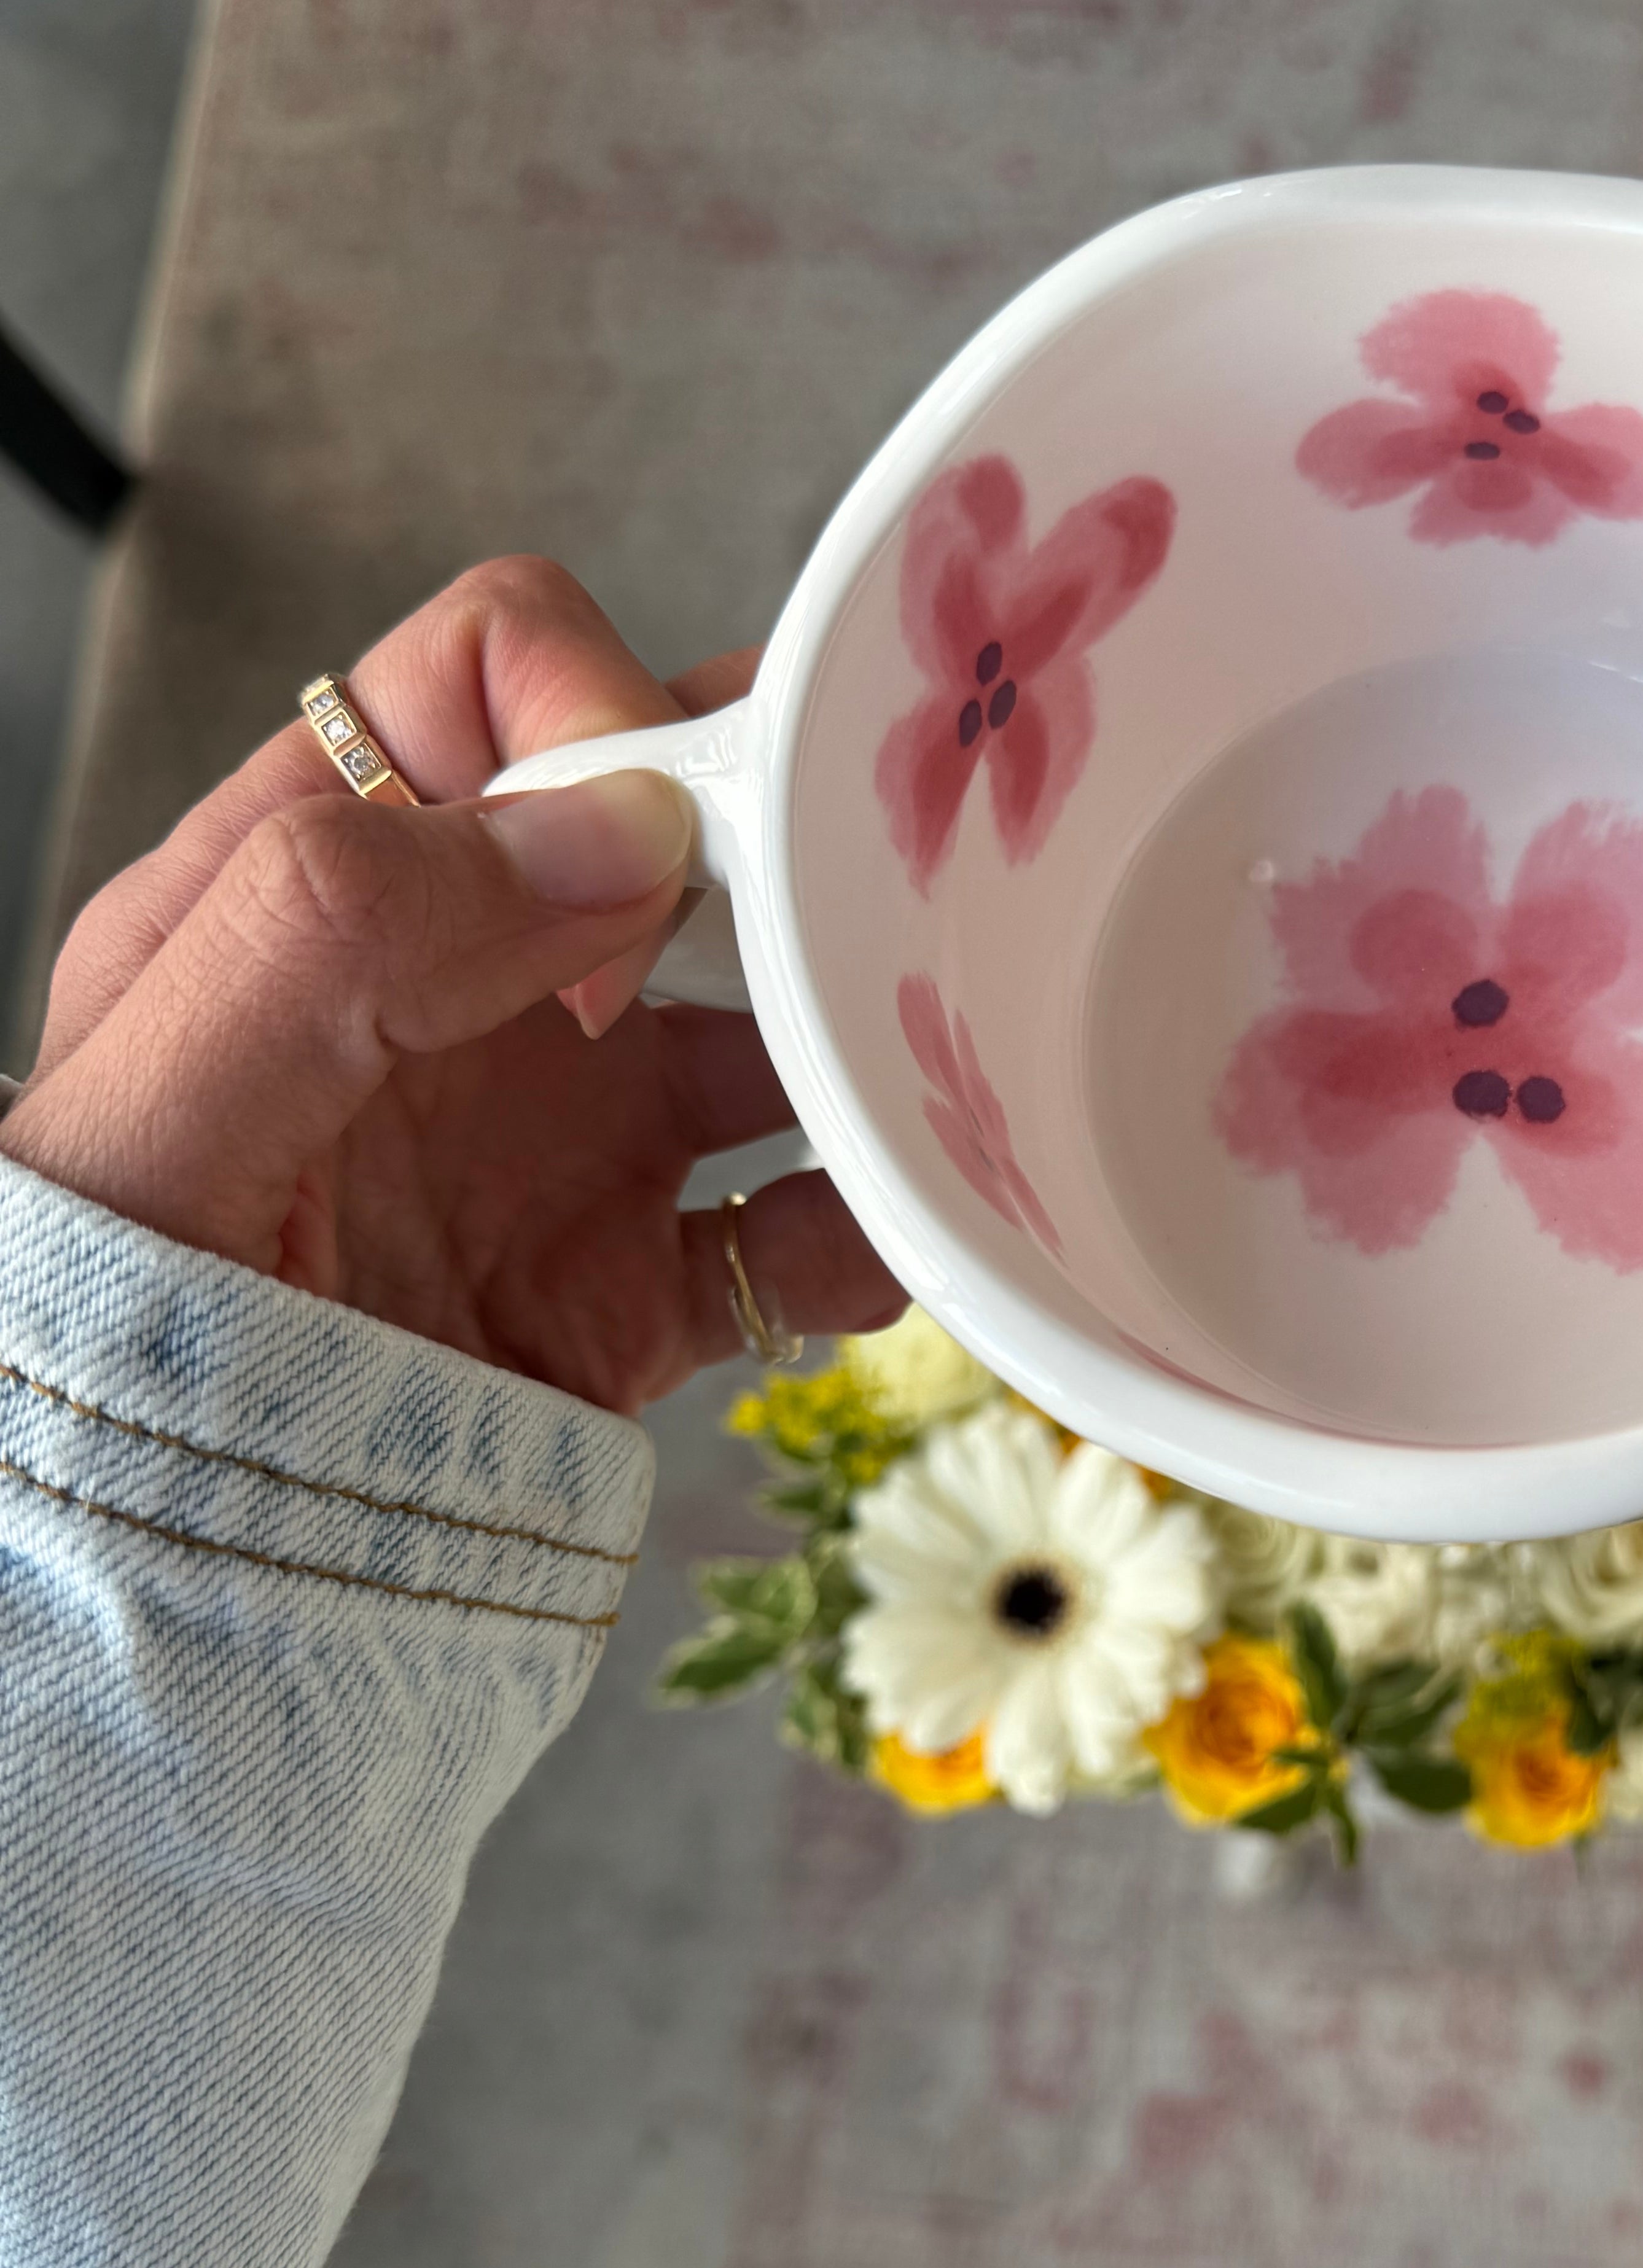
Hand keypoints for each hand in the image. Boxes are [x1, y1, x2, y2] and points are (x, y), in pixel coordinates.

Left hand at [1, 557, 901, 1414]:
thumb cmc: (85, 1332)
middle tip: (861, 916)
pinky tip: (903, 1231)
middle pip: (669, 837)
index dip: (600, 723)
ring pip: (767, 1032)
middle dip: (789, 854)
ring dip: (860, 1038)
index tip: (652, 863)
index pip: (491, 684)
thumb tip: (622, 823)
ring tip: (932, 1065)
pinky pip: (793, 1238)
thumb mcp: (158, 1098)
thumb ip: (345, 922)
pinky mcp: (625, 1296)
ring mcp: (557, 1146)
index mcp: (319, 890)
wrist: (132, 1583)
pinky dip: (871, 1230)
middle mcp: (461, 994)